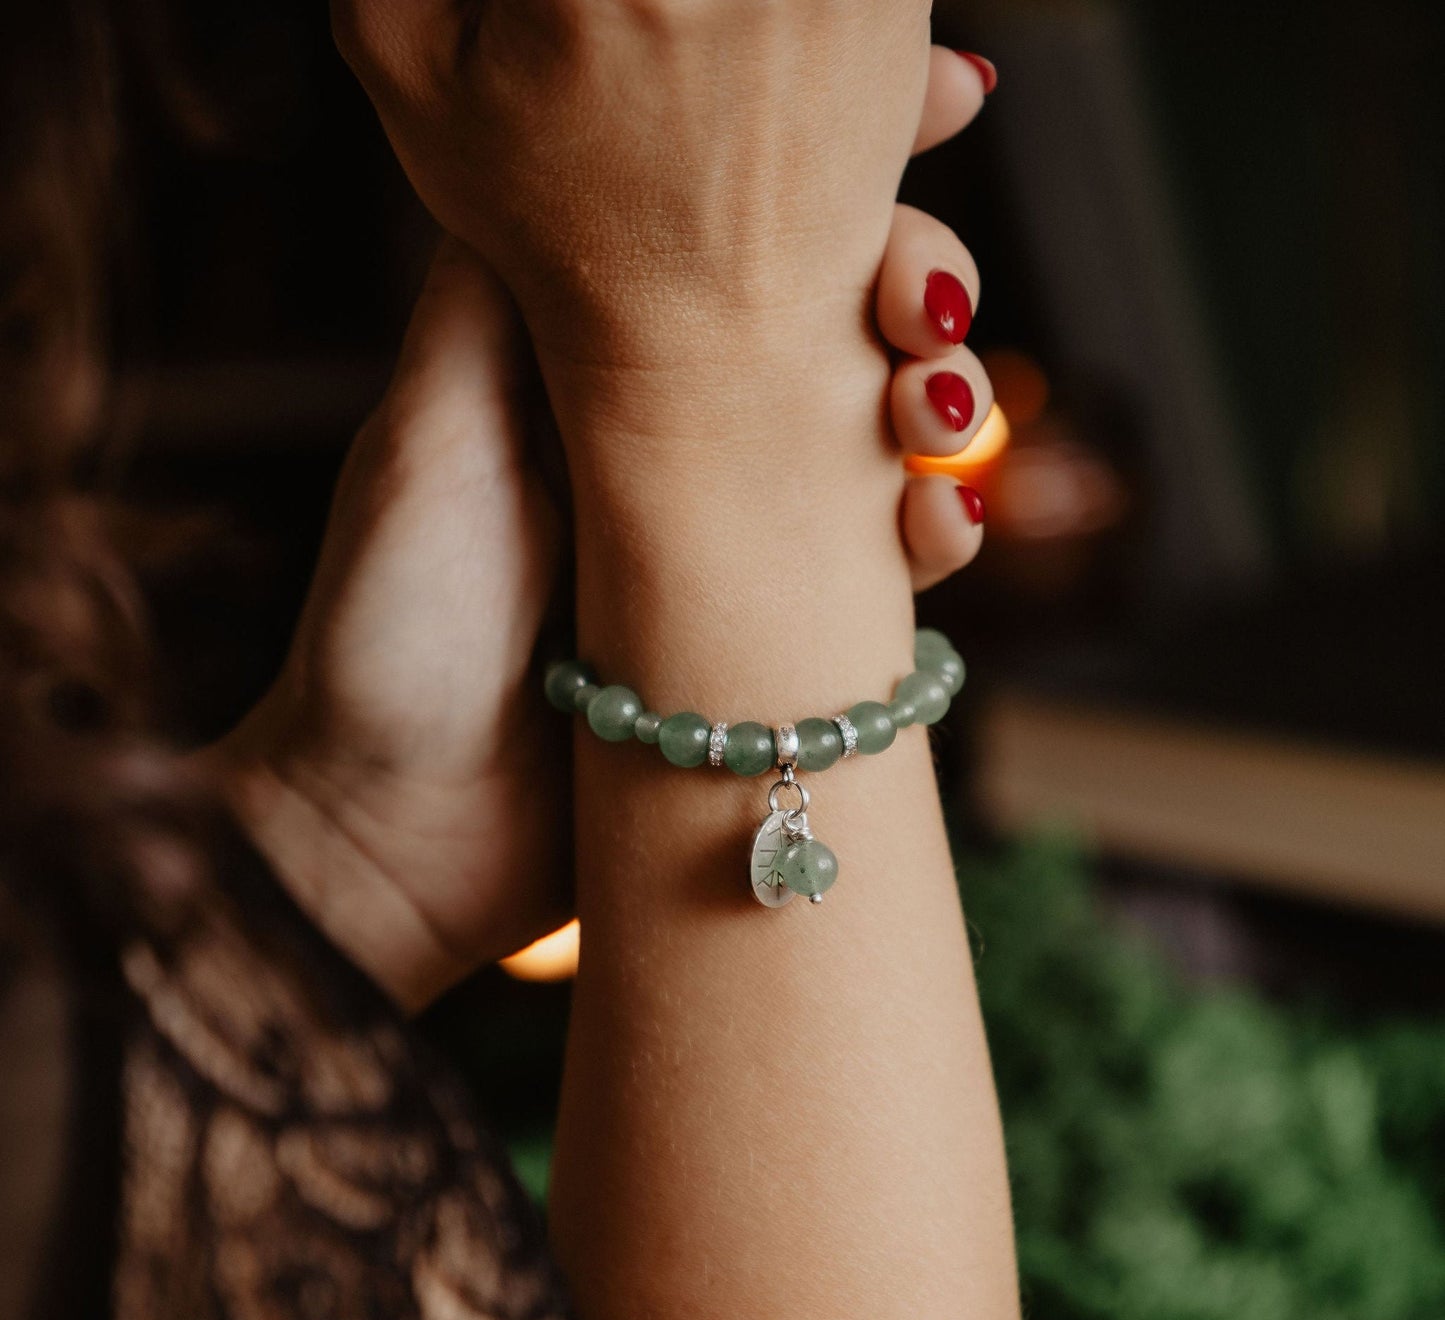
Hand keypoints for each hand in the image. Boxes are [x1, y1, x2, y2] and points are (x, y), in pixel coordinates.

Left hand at [214, 60, 992, 1011]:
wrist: (402, 833)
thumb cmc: (390, 634)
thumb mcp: (426, 439)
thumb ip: (494, 300)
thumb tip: (563, 147)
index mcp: (593, 363)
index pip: (725, 228)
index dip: (838, 159)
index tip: (942, 100)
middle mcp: (672, 433)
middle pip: (828, 318)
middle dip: (909, 284)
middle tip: (924, 310)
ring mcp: (730, 533)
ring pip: (876, 433)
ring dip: (943, 408)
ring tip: (937, 428)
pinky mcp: (768, 628)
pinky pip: (880, 563)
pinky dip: (933, 536)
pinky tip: (934, 537)